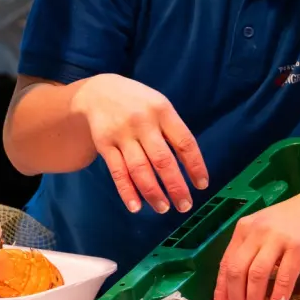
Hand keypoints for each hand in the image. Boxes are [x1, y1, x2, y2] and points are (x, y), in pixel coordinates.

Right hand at [70, 74, 208, 215]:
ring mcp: (122, 134)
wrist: (98, 91)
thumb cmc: (137, 103)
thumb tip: (189, 167)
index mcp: (162, 111)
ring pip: (139, 169)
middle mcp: (143, 122)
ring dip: (153, 193)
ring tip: (164, 208)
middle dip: (176, 186)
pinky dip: (127, 191)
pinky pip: (117, 172)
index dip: (195, 166)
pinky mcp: (105, 144)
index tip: (201, 185)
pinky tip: (135, 207)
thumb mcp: (159, 106)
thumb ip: (173, 131)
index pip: (184, 142)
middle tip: (185, 206)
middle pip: (163, 160)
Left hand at [215, 191, 299, 299]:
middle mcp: (256, 233)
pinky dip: (278, 295)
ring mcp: (277, 240)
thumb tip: (240, 284)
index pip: (225, 263)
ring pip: (256, 276)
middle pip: (237, 271)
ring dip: (254, 299)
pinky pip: (283, 278)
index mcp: (244, 229)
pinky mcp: (298, 249)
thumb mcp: (265, 228)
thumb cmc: (295, 220)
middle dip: (236, 297)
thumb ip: (251, 249)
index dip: (221, 290)